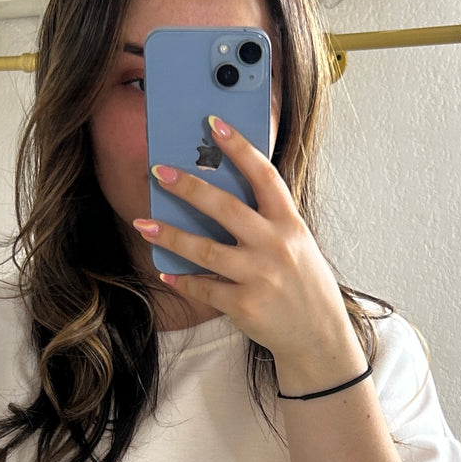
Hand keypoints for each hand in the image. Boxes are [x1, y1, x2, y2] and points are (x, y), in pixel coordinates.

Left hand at [131, 115, 363, 376]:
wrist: (318, 337)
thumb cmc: (303, 286)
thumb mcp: (298, 246)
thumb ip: (268, 223)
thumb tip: (221, 198)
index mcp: (291, 225)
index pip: (264, 176)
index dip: (240, 148)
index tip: (214, 124)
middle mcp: (276, 246)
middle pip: (225, 208)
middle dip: (189, 187)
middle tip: (159, 172)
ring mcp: (259, 277)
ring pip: (204, 250)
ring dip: (169, 235)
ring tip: (142, 223)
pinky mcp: (244, 305)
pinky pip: (203, 288)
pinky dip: (181, 281)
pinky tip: (165, 273)